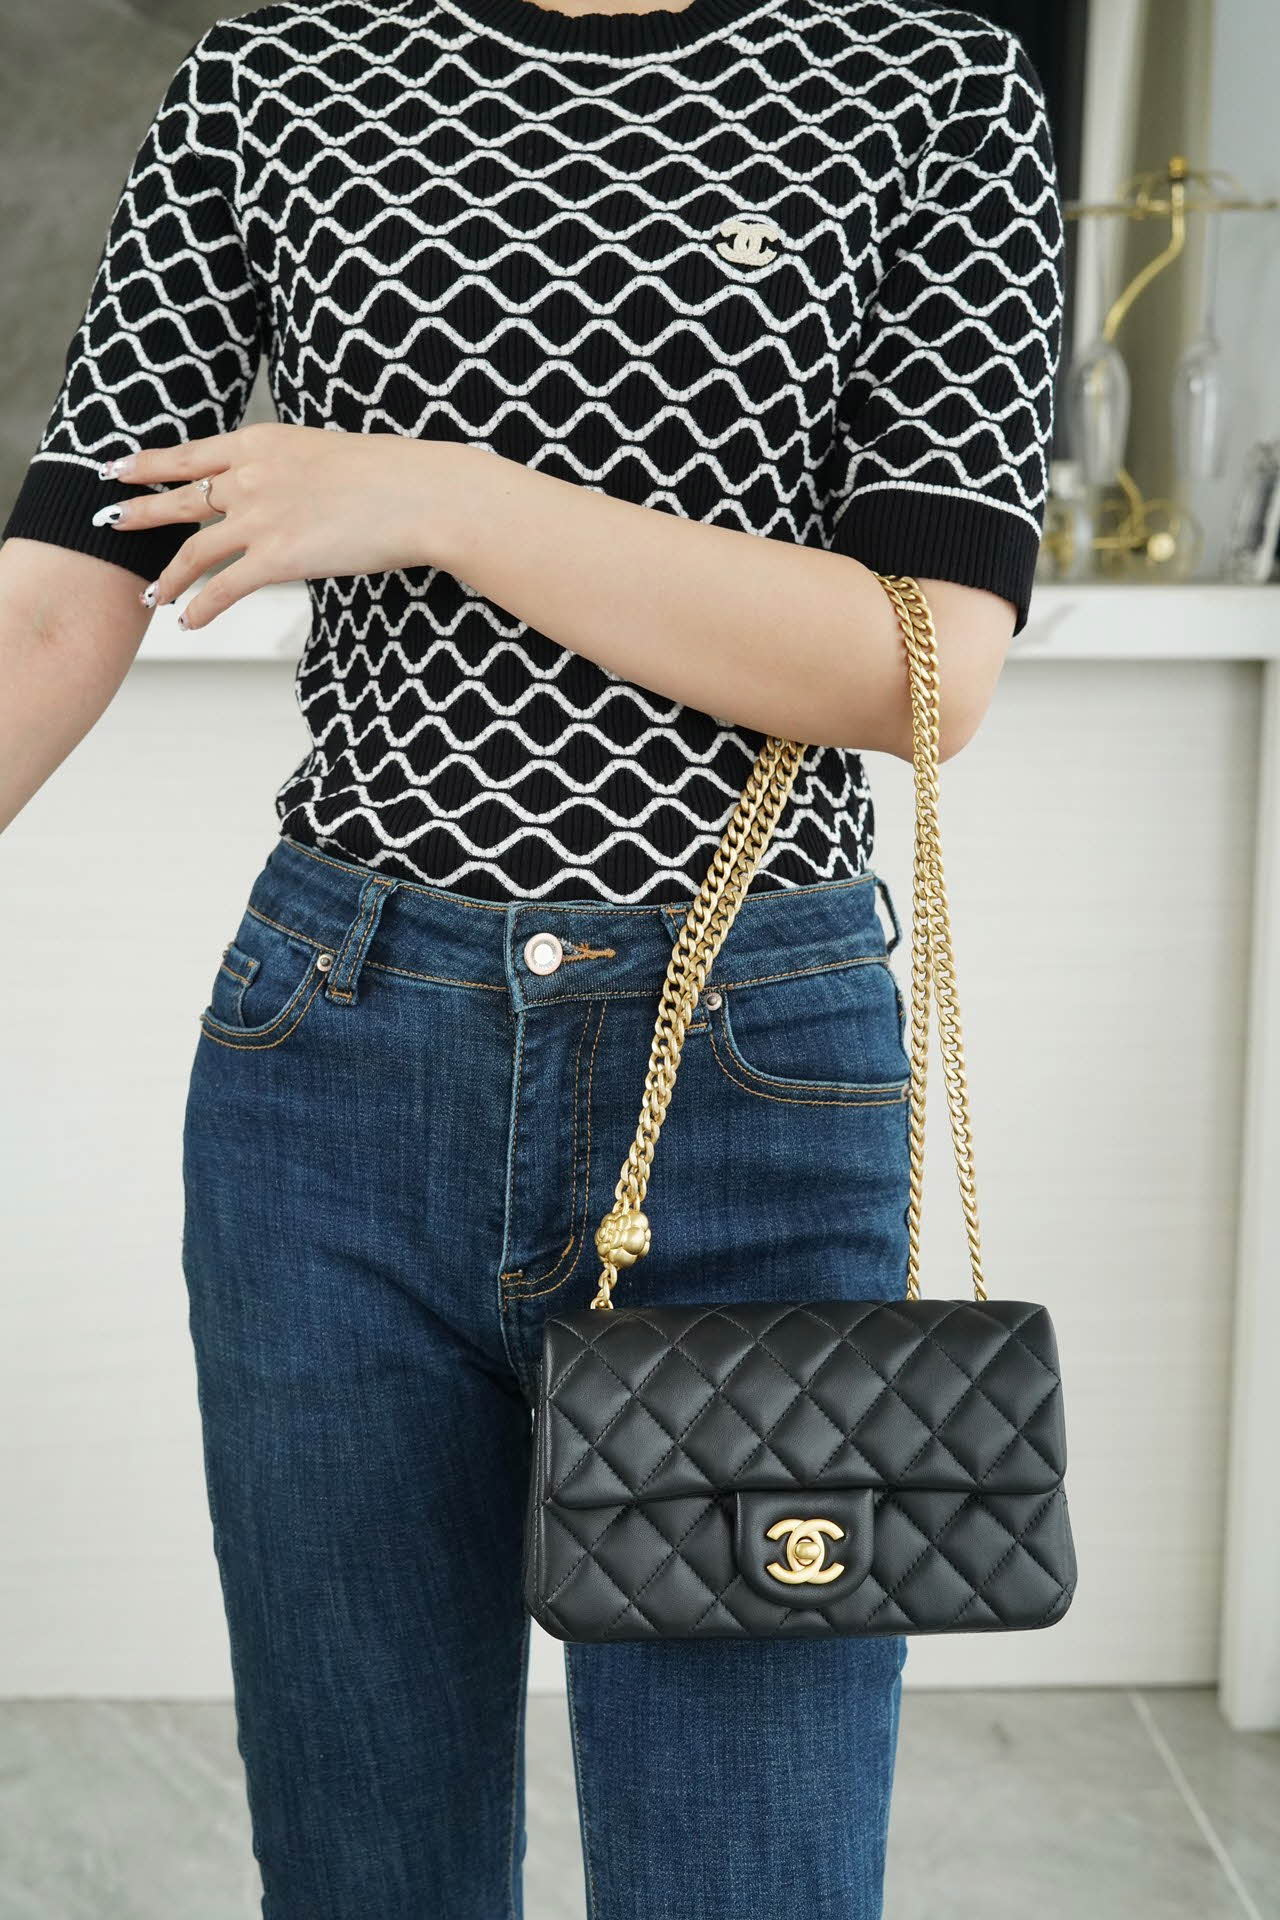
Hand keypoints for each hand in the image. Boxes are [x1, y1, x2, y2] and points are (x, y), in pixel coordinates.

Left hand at [92, 424, 474, 627]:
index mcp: (262, 442)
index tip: (118, 466)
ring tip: (148, 596)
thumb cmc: (392, 476)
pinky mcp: (276, 557)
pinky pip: (223, 589)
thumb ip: (295, 471)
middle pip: (178, 498)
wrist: (418, 494)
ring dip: (166, 577)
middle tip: (109, 521)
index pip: (192, 454)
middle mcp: (249, 476)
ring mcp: (259, 517)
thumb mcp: (328, 455)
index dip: (150, 462)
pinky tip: (186, 622)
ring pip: (193, 550)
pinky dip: (200, 608)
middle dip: (139, 512)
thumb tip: (292, 491)